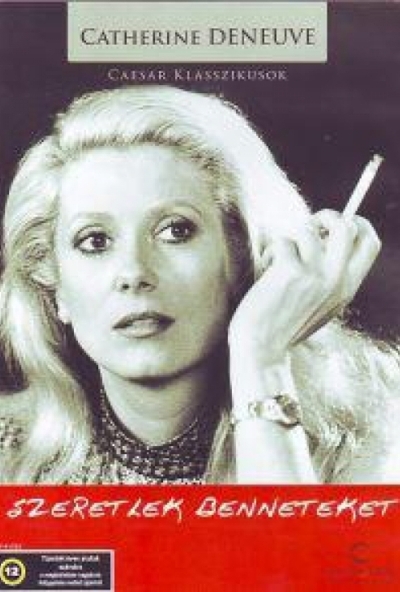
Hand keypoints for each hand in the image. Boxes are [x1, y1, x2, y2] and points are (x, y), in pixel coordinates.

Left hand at [228, 209, 380, 366]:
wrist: (261, 350)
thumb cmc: (285, 325)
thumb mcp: (322, 303)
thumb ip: (331, 276)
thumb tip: (325, 236)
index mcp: (348, 287)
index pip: (370, 243)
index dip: (357, 223)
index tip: (340, 220)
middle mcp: (337, 279)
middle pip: (347, 226)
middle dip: (327, 216)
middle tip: (310, 226)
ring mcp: (315, 274)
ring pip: (307, 231)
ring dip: (288, 241)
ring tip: (276, 262)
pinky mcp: (290, 271)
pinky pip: (281, 241)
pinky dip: (269, 252)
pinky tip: (264, 273)